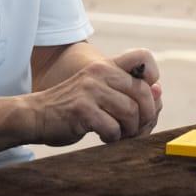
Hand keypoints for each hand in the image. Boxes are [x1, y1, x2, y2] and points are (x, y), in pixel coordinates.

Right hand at [27, 57, 156, 145]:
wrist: (35, 115)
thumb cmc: (72, 108)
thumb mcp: (99, 92)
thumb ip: (126, 92)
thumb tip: (160, 93)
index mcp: (106, 66)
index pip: (143, 58)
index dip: (153, 78)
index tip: (146, 98)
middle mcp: (100, 73)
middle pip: (143, 93)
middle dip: (146, 116)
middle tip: (136, 129)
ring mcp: (90, 90)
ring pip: (130, 112)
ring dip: (130, 130)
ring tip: (119, 134)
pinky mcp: (82, 110)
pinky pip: (113, 128)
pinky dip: (113, 137)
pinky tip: (104, 137)